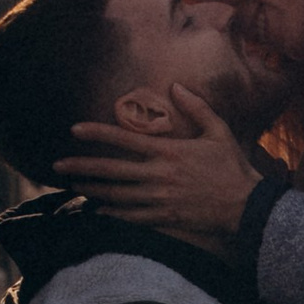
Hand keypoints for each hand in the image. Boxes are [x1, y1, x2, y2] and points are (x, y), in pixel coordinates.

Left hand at [58, 88, 262, 239]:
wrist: (246, 206)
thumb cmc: (233, 167)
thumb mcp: (219, 131)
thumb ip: (196, 107)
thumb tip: (175, 85)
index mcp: (169, 151)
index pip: (124, 139)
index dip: (97, 133)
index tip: (74, 129)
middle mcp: (158, 175)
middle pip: (112, 170)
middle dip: (82, 166)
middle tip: (57, 165)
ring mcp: (159, 199)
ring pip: (116, 194)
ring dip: (92, 189)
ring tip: (73, 185)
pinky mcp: (165, 218)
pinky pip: (131, 216)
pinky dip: (112, 214)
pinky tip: (97, 211)